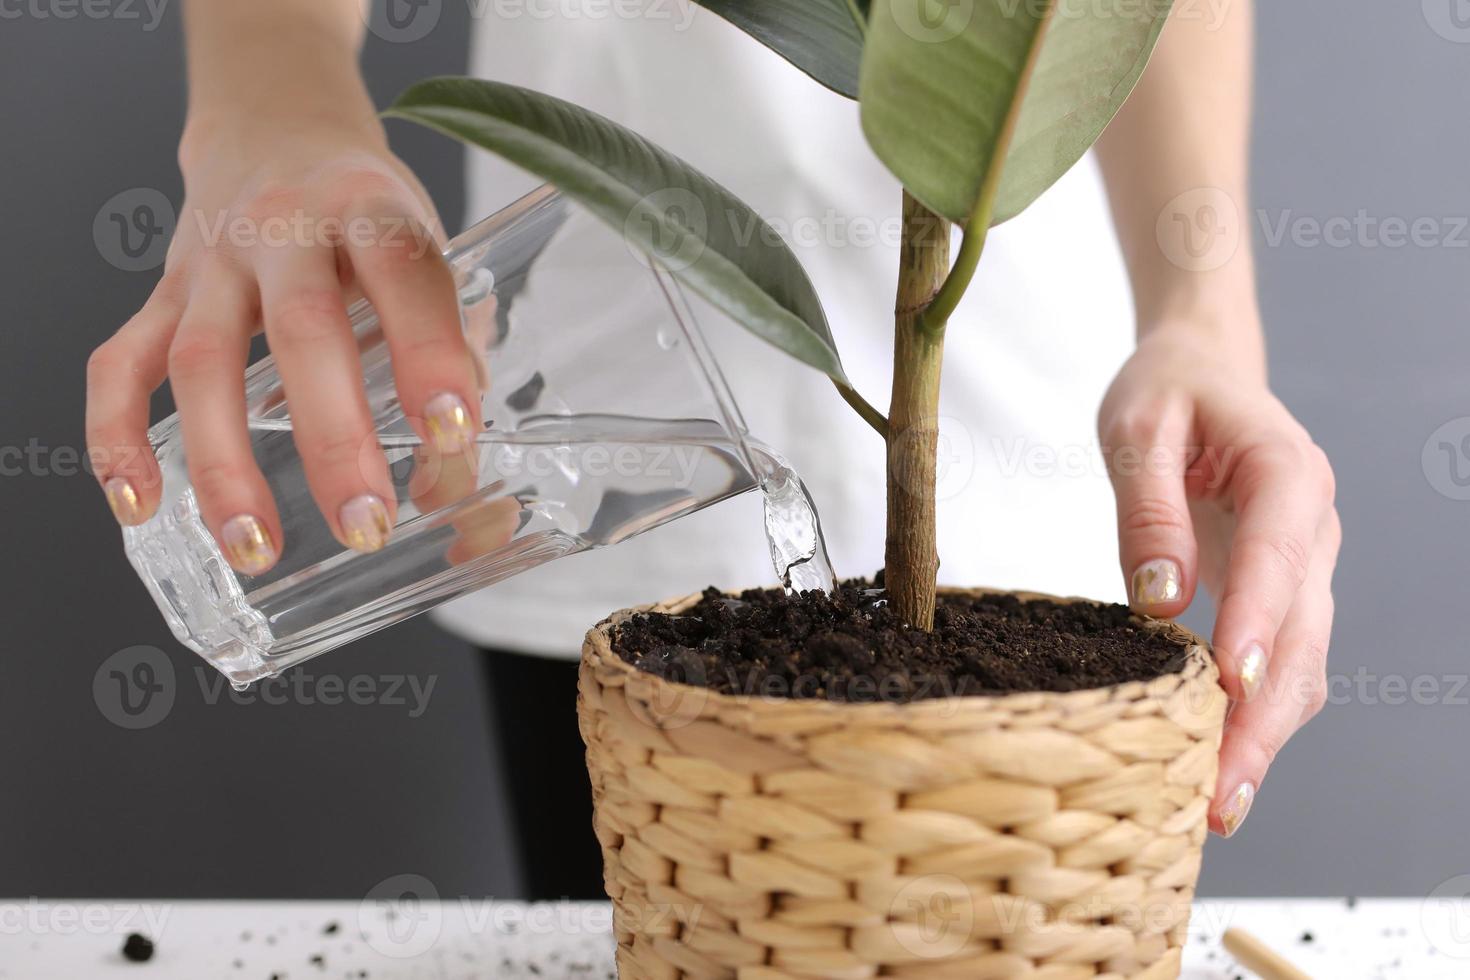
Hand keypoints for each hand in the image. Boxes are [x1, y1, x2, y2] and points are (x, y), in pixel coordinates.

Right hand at [86, 108, 479, 573]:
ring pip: (203, 361)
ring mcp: (214, 260)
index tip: (453, 434)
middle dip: (334, 438)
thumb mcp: (432, 258)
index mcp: (370, 209)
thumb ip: (456, 359)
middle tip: (367, 525)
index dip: (430, 352)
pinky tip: (142, 505)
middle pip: (303, 330)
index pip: (404, 274)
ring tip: (256, 548)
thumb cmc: (371, 219)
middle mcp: (287, 227)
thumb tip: (461, 487)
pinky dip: (120, 437)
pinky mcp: (162, 292)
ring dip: (225, 464)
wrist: (278, 130)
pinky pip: (122, 364)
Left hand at [1099, 326, 1339, 837]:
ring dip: (1264, 737)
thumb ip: (1147, 511)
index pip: (1279, 553)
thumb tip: (1159, 603)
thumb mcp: (1136, 430)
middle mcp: (1314, 528)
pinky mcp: (1282, 595)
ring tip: (1217, 807)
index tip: (1230, 687)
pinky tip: (1217, 768)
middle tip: (1219, 793)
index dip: (1258, 622)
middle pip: (1301, 635)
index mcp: (1286, 472)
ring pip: (1302, 666)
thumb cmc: (1166, 392)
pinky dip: (1256, 720)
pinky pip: (1282, 665)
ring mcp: (1308, 567)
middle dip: (1263, 718)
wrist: (1201, 372)